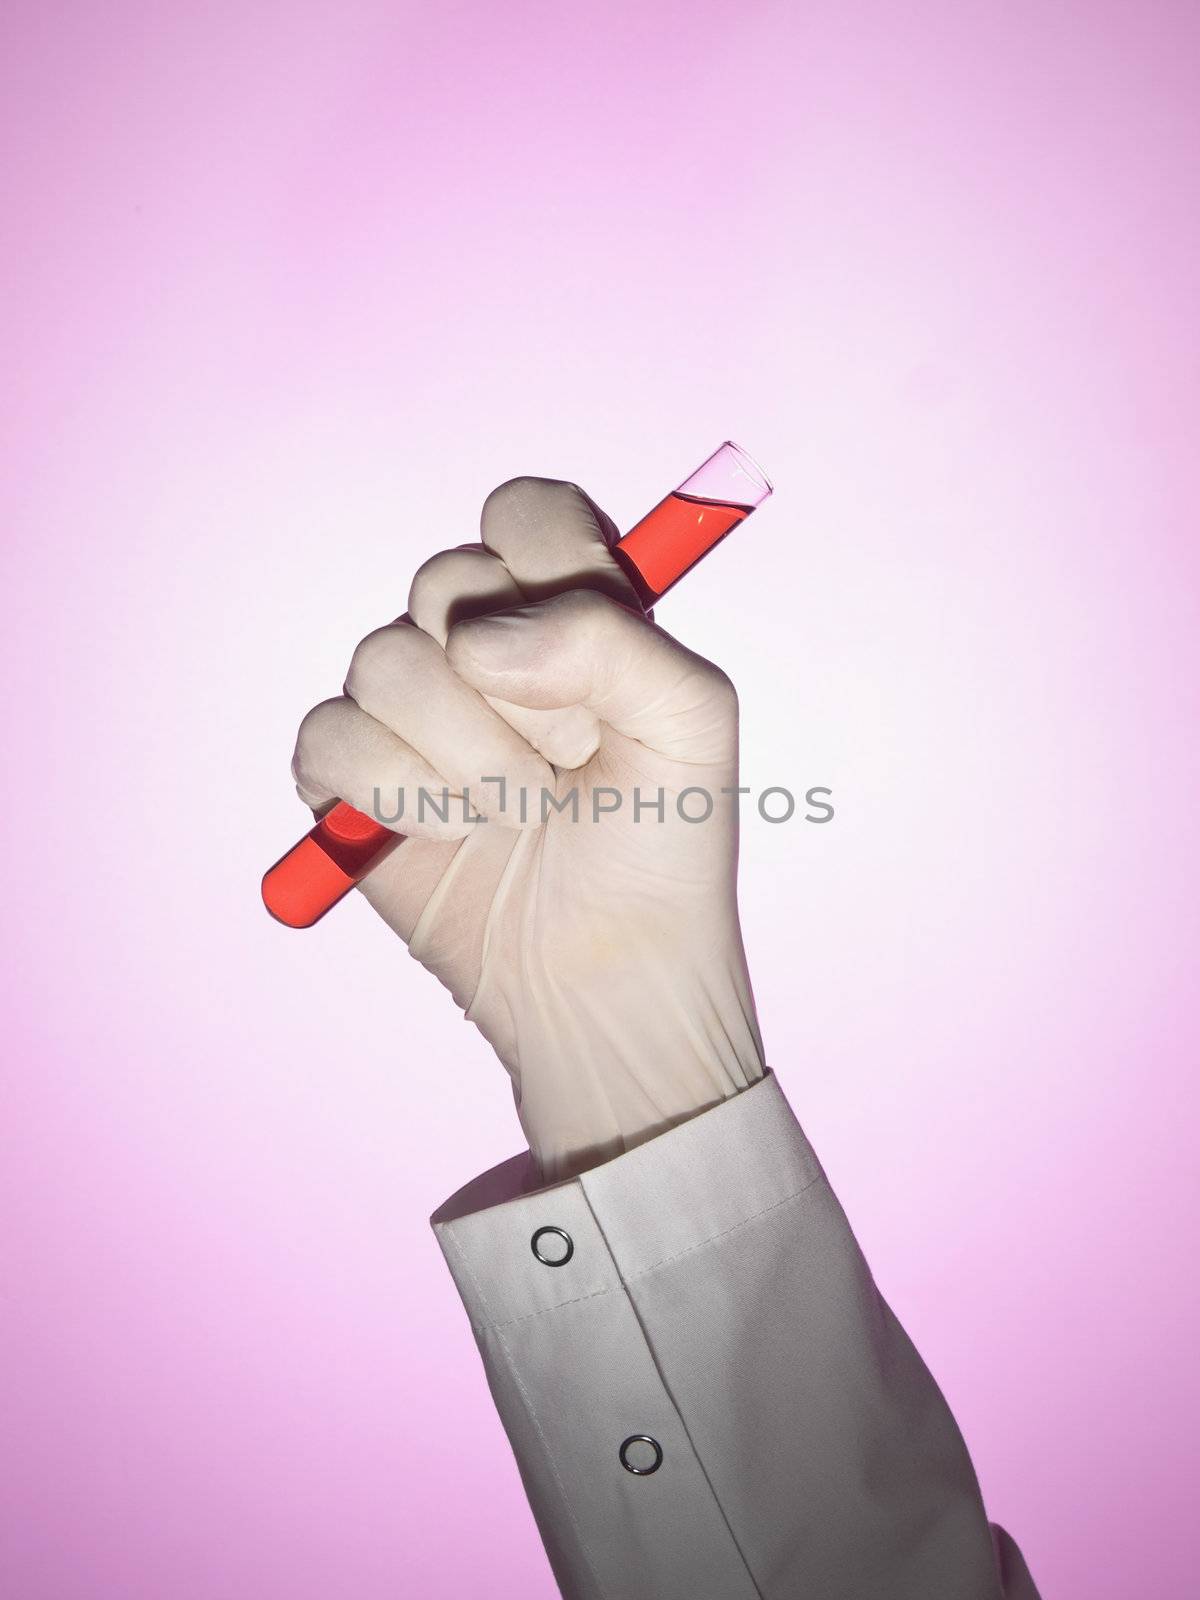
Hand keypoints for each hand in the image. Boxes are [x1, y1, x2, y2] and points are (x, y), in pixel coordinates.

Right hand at [292, 477, 764, 1180]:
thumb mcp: (692, 723)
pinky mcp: (349, 775)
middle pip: (444, 578)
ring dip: (467, 758)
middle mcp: (482, 644)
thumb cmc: (662, 847)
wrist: (608, 973)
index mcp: (568, 609)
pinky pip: (330, 735)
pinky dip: (400, 797)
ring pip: (384, 659)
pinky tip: (451, 836)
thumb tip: (476, 639)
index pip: (526, 511)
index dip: (550, 572)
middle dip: (519, 693)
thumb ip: (611, 637)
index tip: (592, 662)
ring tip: (517, 815)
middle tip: (569, 761)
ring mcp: (410, 708)